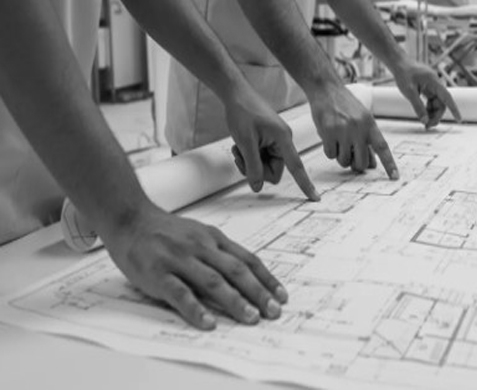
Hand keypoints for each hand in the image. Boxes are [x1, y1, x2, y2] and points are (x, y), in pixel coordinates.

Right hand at [101, 206, 287, 329]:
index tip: (281, 295)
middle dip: (258, 292)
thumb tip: (247, 276)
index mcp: (214, 238)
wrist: (130, 219)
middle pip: (236, 271)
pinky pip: (180, 293)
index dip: (266, 278)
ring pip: (213, 282)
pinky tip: (209, 323)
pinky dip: (196, 309)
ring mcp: (180, 259)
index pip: (247, 260)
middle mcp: (201, 247)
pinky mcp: (158, 273)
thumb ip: (219, 253)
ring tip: (251, 318)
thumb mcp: (199, 234)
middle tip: (274, 311)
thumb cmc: (167, 232)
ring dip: (235, 301)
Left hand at [224, 88, 318, 199]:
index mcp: (284, 139)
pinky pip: (262, 158)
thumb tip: (258, 187)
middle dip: (256, 168)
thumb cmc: (243, 112)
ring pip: (265, 166)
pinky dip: (249, 156)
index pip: (297, 167)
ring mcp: (276, 141)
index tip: (314, 197)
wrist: (237, 95)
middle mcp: (283, 142)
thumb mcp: (245, 142)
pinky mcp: (268, 140)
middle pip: (273, 171)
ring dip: (250, 162)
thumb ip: (253, 166)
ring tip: (239, 148)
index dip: (305, 184)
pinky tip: (241, 145)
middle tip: (241, 155)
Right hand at [309, 86, 398, 177]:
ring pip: (344, 161)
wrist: (326, 89)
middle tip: (350, 156)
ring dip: (341, 157)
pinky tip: (328, 137)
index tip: (395, 177)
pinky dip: (329, 150)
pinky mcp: (328, 132)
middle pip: (361, 162)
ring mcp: (343, 131)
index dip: (389, 164)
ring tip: (338, 141)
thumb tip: (372, 164)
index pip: (382, 147)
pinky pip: (330, 155)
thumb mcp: (362, 118)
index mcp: (370, 124)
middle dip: (356, 164)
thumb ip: (368, 139)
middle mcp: (359, 128)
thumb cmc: (345, 105)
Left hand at [391, 60, 461, 128]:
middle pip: (441, 103)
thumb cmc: (404, 74)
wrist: (399, 63)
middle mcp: (436, 84)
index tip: (459, 119)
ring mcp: (432, 86)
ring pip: (437, 103)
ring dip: (432, 113)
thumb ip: (418, 106)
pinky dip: (428, 108)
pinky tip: (423, 113)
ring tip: (424, 122)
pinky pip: (432, 101)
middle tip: (427, 126)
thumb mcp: (409, 92)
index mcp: (434, 82)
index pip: (447, 98)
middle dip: (436, 116)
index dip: (454, 109)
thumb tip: (425, 120)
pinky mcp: (428, 88)